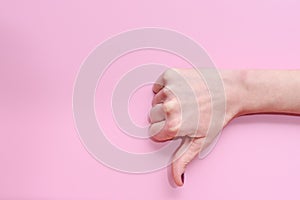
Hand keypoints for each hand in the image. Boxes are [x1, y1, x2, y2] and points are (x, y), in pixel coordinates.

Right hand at [149, 68, 241, 185]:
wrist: (230, 90)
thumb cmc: (218, 115)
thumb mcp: (201, 141)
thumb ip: (183, 160)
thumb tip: (178, 180)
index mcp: (173, 125)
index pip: (154, 132)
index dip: (166, 130)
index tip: (179, 124)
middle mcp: (169, 107)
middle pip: (152, 116)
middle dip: (164, 116)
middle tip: (184, 112)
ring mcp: (169, 89)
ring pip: (155, 101)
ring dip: (166, 101)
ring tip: (185, 100)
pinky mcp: (171, 75)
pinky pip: (158, 85)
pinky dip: (166, 87)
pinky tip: (182, 90)